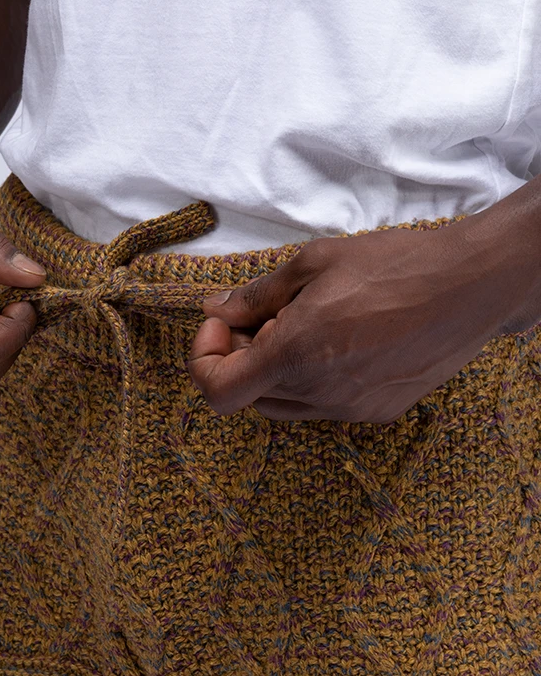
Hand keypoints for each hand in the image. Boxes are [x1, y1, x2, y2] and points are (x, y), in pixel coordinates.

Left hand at [188, 220, 536, 422]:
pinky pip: (322, 406)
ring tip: (306, 325)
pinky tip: (339, 341)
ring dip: (276, 372)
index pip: (219, 392)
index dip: (205, 361)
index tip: (222, 327)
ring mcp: (349, 409)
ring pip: (284, 404)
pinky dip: (312, 380)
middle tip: (264, 317)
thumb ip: (257, 295)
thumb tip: (216, 310)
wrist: (471, 287)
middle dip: (242, 359)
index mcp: (297, 353)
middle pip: (250, 397)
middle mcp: (320, 392)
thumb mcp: (314, 263)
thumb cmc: (395, 265)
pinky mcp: (376, 412)